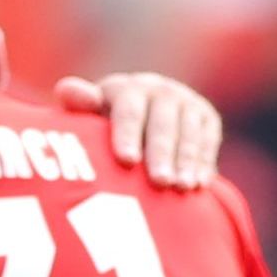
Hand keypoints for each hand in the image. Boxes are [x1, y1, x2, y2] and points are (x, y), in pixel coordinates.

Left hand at [58, 73, 220, 190]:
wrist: (145, 118)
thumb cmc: (106, 127)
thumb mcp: (90, 116)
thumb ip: (78, 104)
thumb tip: (68, 91)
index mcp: (126, 89)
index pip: (127, 111)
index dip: (127, 135)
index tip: (127, 161)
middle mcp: (158, 90)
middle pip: (161, 123)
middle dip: (161, 153)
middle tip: (160, 182)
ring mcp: (185, 101)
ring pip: (188, 131)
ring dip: (186, 160)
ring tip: (182, 187)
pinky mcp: (207, 117)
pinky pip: (208, 139)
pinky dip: (204, 161)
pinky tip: (199, 183)